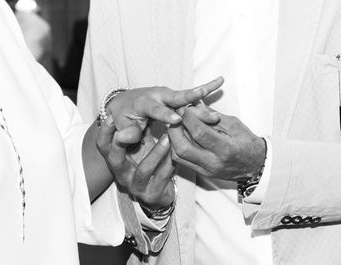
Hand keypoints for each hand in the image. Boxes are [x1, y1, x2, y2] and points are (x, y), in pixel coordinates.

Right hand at [96, 116, 174, 208]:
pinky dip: (170, 164)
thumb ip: (135, 130)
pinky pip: (162, 177)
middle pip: (115, 159)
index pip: (103, 146)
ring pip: (144, 169)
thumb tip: (133, 102)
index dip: (105, 132)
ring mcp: (136, 186)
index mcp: (115, 160)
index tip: (110, 117)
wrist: (159, 192)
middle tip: (129, 130)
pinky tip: (178, 154)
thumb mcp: (139, 146)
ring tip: (167, 138)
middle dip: (121, 144)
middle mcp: (121, 174)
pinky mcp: (152, 195)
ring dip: (156, 152)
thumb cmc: (148, 162)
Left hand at [107, 77, 223, 144]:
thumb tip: (125, 137)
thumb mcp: (120, 123)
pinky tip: (220, 81)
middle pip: (177, 98)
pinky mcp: (177, 97)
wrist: (126, 102)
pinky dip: (206, 89)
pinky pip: (192, 95)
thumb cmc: (123, 115)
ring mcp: (169, 95)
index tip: (176, 120)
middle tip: (206, 106)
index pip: (155, 109)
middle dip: (192, 102)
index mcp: (144, 102)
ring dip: (203, 101)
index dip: (165, 114)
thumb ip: (125, 131)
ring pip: (188, 98)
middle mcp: (159, 95)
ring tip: (218, 109)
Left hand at [168, 106, 265, 180]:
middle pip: (183, 147)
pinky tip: (178, 137)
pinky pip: (181, 161)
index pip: (199, 132)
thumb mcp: (233, 124)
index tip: (182, 108)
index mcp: (226, 149)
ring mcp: (207, 170)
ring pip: (178, 155)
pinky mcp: (202, 174)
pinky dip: (176, 147)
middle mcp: (214, 162)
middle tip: (173, 118)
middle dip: (174, 130)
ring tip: (174, 126)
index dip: (188, 118)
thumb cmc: (247, 142)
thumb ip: (211, 116)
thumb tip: (193, 104)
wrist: (255, 165)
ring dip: (172, 139)